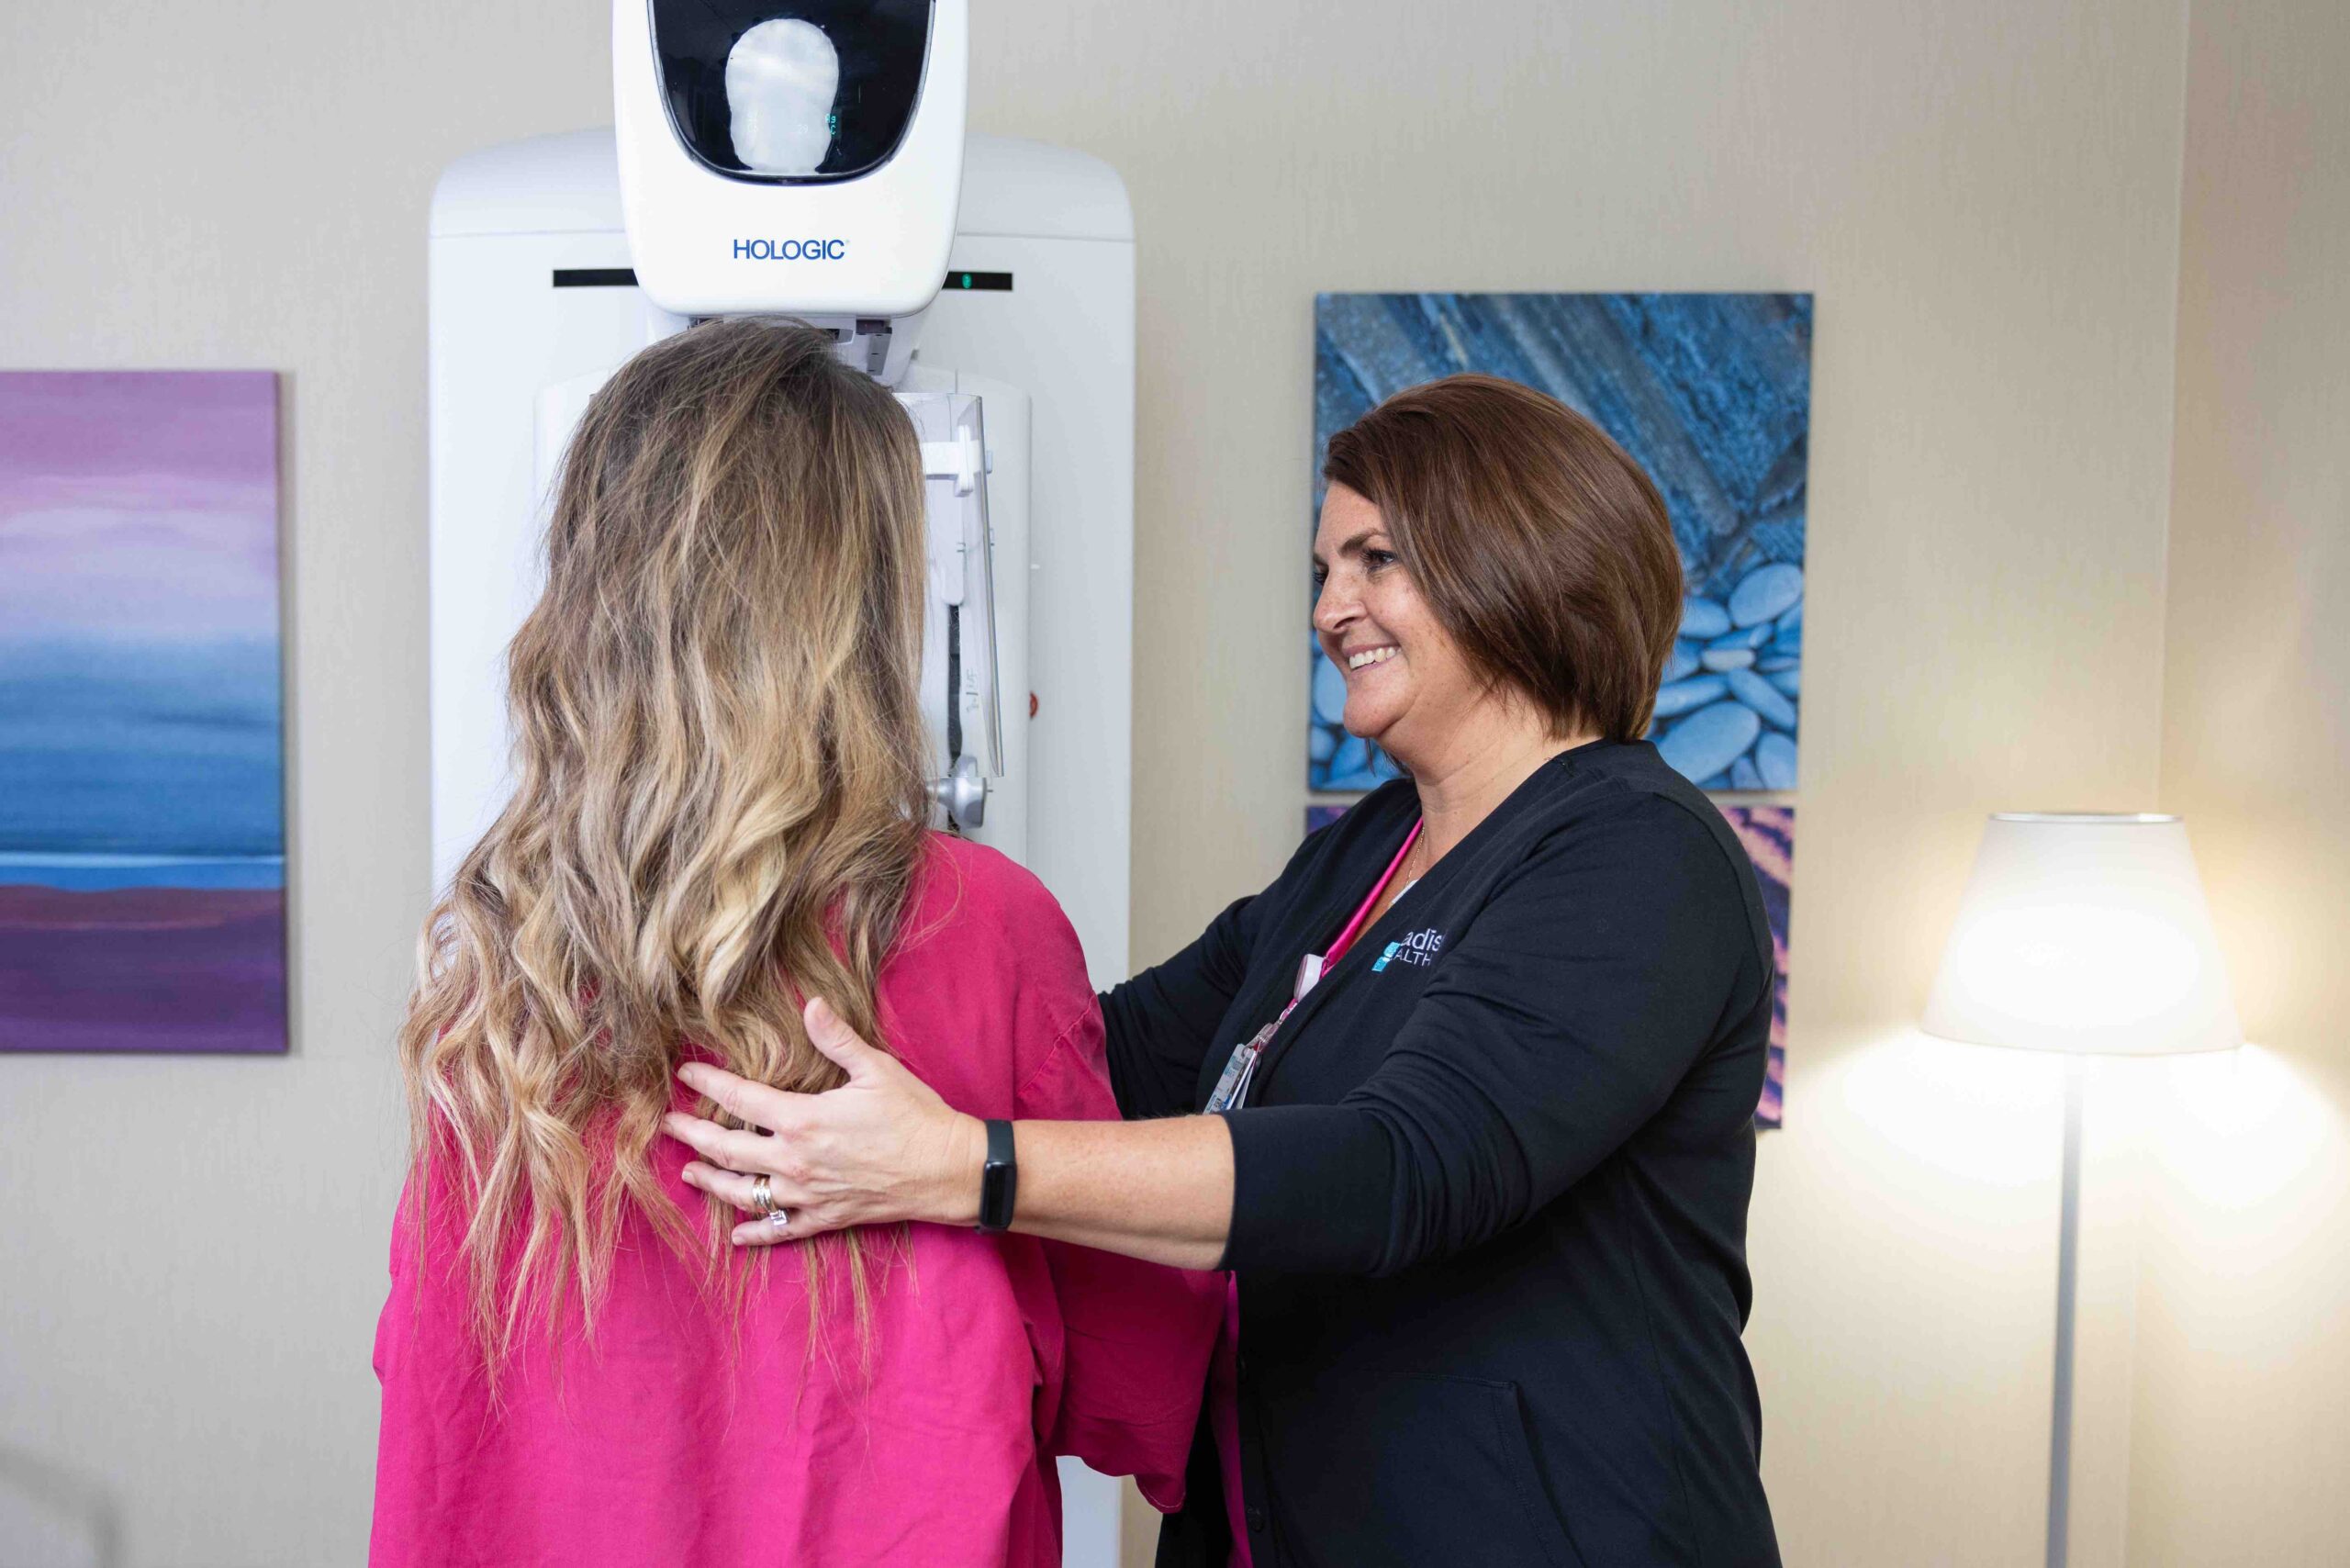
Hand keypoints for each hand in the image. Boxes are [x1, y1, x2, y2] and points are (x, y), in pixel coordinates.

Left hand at [664, 997, 985, 1245]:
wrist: (947, 1169)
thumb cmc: (914, 1115)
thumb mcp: (876, 1068)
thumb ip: (836, 1038)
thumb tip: (810, 1004)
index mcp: (802, 1119)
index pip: (739, 1098)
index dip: (708, 1084)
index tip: (684, 1076)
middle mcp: (794, 1161)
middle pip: (727, 1150)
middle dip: (693, 1135)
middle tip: (667, 1125)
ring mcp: (807, 1194)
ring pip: (743, 1193)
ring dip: (711, 1182)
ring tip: (689, 1171)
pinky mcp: (826, 1218)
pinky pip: (781, 1230)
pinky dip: (756, 1234)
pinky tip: (735, 1235)